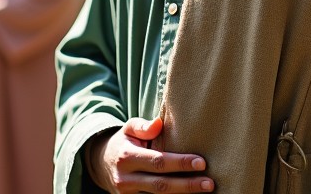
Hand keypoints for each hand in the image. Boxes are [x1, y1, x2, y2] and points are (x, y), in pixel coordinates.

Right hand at [87, 117, 213, 192]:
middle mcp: (126, 179)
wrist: (101, 164)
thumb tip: (159, 123)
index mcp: (127, 157)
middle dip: (187, 185)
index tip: (201, 162)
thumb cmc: (124, 142)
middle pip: (161, 186)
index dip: (180, 163)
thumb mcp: (129, 128)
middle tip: (209, 183)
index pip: (157, 162)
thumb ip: (143, 126)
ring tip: (204, 192)